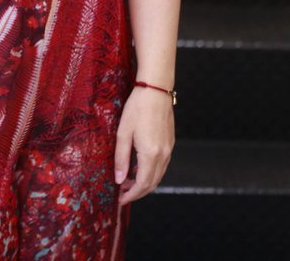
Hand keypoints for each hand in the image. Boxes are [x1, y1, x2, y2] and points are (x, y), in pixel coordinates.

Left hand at [114, 85, 174, 205]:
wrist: (156, 89)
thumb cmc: (138, 107)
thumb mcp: (123, 132)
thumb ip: (121, 158)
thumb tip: (119, 179)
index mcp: (151, 154)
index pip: (142, 184)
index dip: (131, 195)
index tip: (120, 199)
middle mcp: (163, 155)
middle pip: (152, 183)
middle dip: (138, 191)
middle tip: (123, 192)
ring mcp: (169, 149)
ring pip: (158, 175)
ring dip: (145, 182)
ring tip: (128, 180)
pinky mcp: (170, 142)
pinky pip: (162, 165)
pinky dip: (151, 172)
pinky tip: (139, 166)